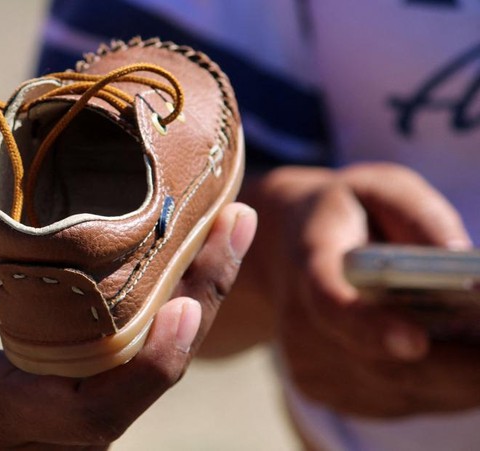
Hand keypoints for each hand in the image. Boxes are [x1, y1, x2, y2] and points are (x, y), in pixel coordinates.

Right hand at [245, 163, 479, 416]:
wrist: (283, 251)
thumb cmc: (345, 214)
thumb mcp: (377, 188)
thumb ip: (417, 214)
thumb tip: (463, 258)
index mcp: (309, 262)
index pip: (329, 303)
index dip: (368, 327)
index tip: (417, 341)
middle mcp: (299, 323)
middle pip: (380, 365)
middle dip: (457, 369)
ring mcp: (309, 364)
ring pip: (400, 392)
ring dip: (460, 382)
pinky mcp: (326, 392)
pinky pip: (399, 403)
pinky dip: (443, 389)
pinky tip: (463, 362)